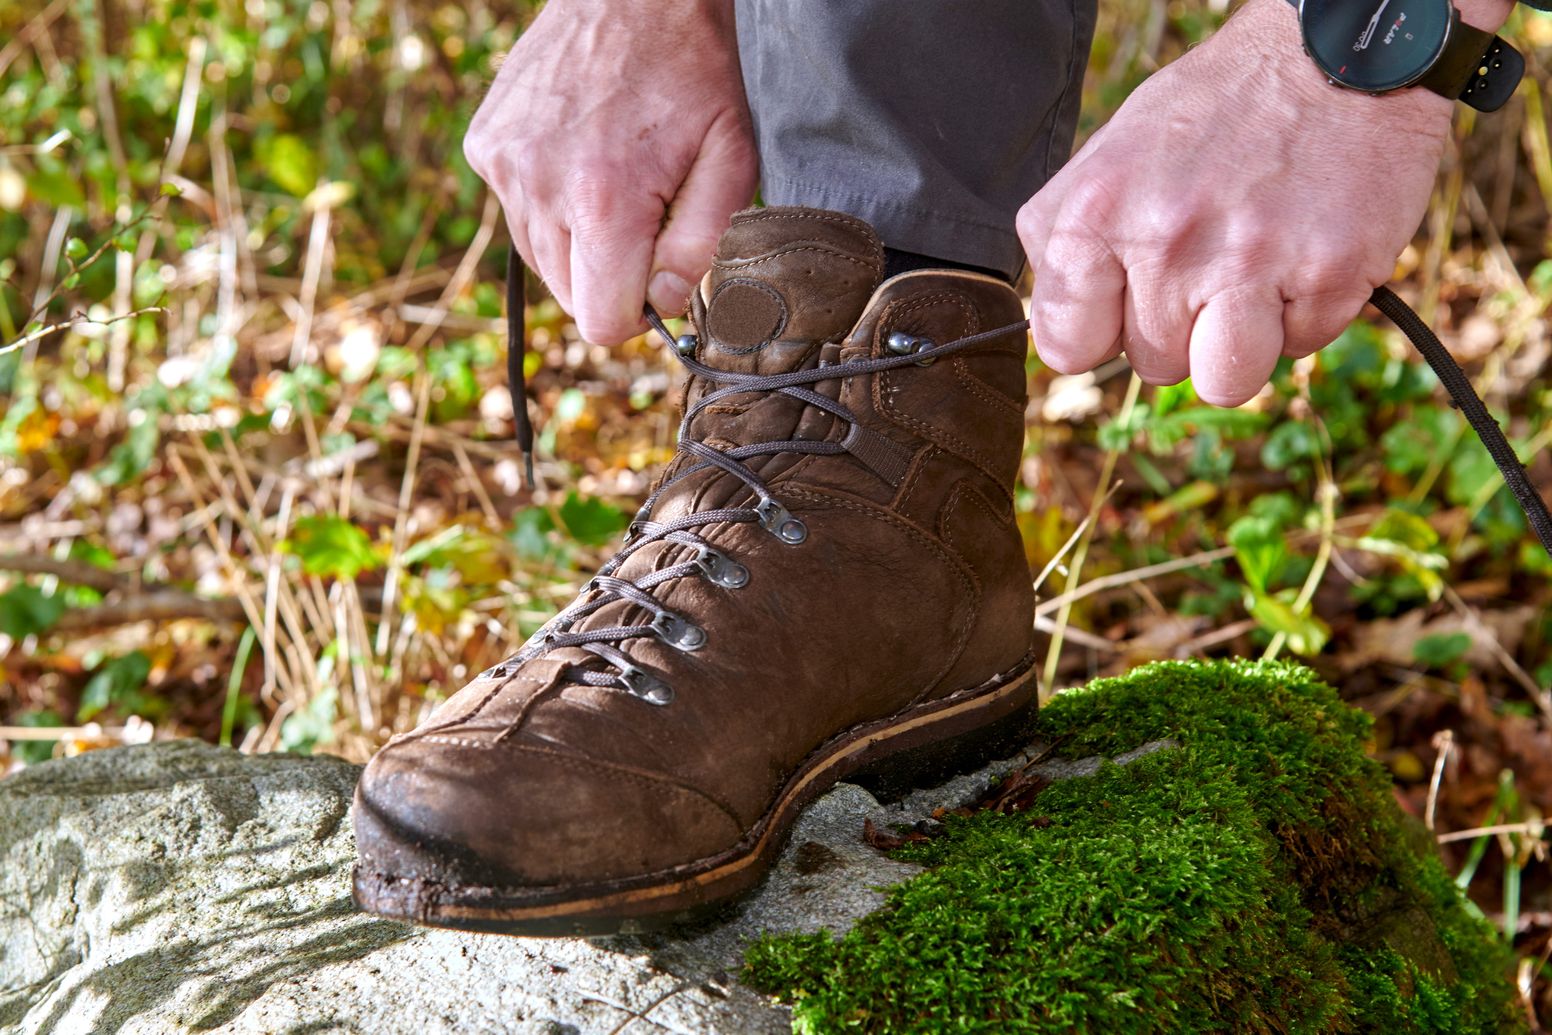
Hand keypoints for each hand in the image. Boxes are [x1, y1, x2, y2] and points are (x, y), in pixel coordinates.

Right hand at [464, 0, 756, 343]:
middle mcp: (540, 188)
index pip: (600, 323)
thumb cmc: (691, 75)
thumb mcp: (732, 162)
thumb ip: (699, 248)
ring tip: (610, 180)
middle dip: (609, 277)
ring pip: (541, 260)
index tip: (656, 276)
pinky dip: (549, 204)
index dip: (636, 312)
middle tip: (642, 218)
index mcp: (603, 202)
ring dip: (578, 242)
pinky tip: (578, 157)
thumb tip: (662, 307)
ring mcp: (504, 166)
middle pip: (569, 297)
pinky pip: (518, 214)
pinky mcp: (485, 147)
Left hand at [1017, 0, 1454, 405]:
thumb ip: (1065, 243)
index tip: (1126, 300)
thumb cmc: (1213, 111)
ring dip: (1239, 343)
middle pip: (1153, 366)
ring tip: (1251, 274)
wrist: (1333, 54)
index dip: (1100, 332)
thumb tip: (1058, 330)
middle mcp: (1167, 242)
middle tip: (1210, 254)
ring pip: (1224, 384)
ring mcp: (1251, 263)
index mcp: (1096, 214)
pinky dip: (1302, 311)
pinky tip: (1301, 248)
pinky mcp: (1329, 275)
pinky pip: (1300, 348)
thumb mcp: (1109, 156)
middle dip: (1180, 327)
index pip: (1067, 347)